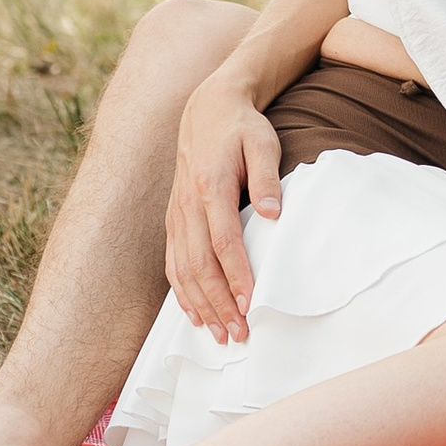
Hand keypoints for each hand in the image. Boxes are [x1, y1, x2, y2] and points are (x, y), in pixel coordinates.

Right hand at [165, 61, 283, 341]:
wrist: (207, 110)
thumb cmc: (242, 129)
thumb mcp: (263, 143)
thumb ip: (266, 179)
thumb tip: (272, 215)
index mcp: (210, 186)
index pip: (223, 242)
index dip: (236, 276)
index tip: (249, 305)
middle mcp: (187, 204)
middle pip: (199, 265)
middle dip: (218, 304)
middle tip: (238, 335)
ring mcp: (176, 214)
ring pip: (182, 270)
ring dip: (200, 306)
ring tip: (219, 335)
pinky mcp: (174, 219)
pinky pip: (173, 263)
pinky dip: (182, 292)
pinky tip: (194, 314)